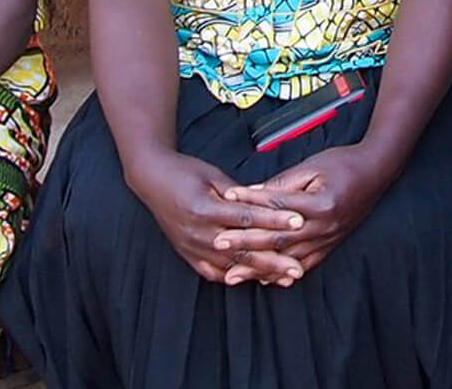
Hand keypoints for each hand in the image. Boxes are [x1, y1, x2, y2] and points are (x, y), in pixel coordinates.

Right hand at [127, 149, 303, 285]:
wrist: (153, 180)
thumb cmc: (186, 172)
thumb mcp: (215, 176)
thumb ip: (241, 194)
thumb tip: (269, 204)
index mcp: (206, 209)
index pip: (247, 218)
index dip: (274, 221)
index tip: (299, 223)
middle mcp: (198, 233)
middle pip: (242, 250)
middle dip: (273, 260)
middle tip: (298, 268)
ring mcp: (191, 248)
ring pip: (231, 265)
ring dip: (259, 273)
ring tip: (284, 278)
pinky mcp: (187, 255)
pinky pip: (213, 272)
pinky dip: (235, 276)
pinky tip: (254, 279)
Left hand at [224, 144, 389, 277]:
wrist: (378, 170)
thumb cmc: (344, 162)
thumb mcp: (313, 166)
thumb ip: (282, 184)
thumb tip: (251, 195)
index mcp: (319, 203)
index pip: (276, 205)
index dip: (250, 203)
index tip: (226, 201)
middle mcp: (324, 226)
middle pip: (277, 238)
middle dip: (246, 242)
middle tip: (218, 244)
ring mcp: (328, 239)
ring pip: (287, 258)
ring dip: (259, 267)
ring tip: (232, 274)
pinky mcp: (331, 245)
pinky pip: (304, 264)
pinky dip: (283, 273)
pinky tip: (265, 279)